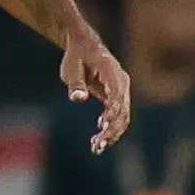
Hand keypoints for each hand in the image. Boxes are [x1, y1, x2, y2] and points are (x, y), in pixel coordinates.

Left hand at [61, 32, 130, 152]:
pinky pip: (118, 115)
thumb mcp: (71, 68)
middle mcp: (122, 82)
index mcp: (112, 71)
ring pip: (123, 116)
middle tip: (97, 145)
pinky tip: (98, 140)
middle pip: (123, 110)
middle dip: (111, 129)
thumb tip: (79, 98)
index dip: (112, 111)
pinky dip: (110, 128)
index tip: (102, 125)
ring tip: (96, 148)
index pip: (116, 94)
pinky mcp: (118, 97)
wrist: (85, 46)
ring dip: (111, 133)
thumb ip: (76, 84)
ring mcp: (122, 90)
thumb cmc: (76, 57)